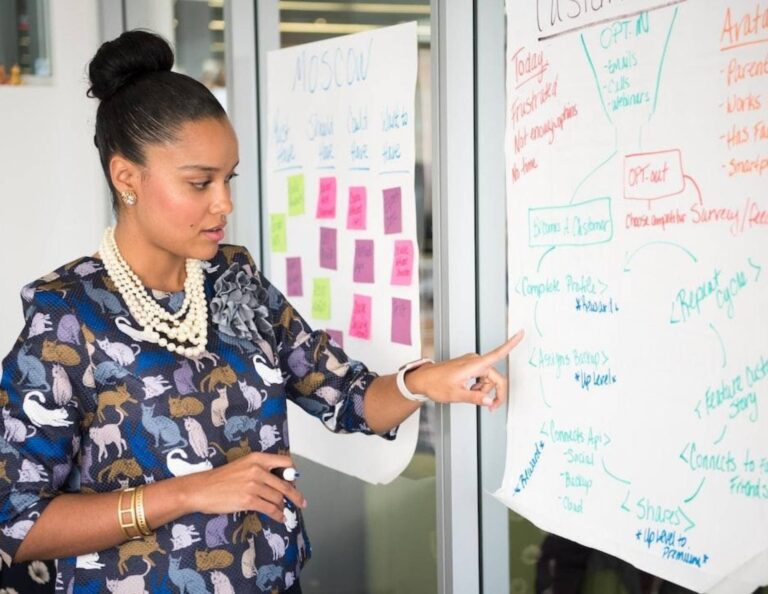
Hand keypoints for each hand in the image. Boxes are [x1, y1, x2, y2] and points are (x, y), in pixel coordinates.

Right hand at [181, 452, 306, 522]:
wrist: (201, 489)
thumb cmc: (220, 479)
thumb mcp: (243, 466)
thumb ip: (260, 470)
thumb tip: (278, 481)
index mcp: (257, 458)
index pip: (285, 463)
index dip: (293, 474)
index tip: (295, 481)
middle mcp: (258, 469)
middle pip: (285, 483)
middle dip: (295, 495)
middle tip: (301, 502)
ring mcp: (253, 485)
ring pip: (278, 498)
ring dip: (282, 507)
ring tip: (283, 511)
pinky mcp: (249, 500)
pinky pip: (270, 509)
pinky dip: (278, 515)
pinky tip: (279, 518)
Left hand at [406, 330, 524, 410]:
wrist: (423, 380)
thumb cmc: (436, 384)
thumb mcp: (456, 394)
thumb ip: (475, 398)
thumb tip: (490, 401)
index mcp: (474, 364)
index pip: (497, 353)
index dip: (511, 344)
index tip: (521, 333)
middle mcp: (475, 361)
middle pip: (496, 377)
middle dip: (495, 392)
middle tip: (491, 408)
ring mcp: (472, 363)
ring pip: (489, 379)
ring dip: (485, 390)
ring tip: (471, 396)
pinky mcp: (469, 366)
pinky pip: (482, 377)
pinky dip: (480, 386)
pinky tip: (470, 390)